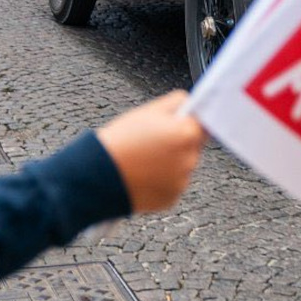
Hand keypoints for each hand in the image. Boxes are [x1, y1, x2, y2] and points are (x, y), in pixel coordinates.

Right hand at [96, 91, 205, 212]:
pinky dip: (162, 180)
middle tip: (152, 142)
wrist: (99, 173)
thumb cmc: (121, 140)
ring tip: (144, 159)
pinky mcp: (171, 198)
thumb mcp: (148, 110)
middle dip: (177, 143)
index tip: (174, 125)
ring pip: (182, 167)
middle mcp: (189, 159)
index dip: (186, 123)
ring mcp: (181, 181)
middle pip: (192, 147)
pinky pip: (172, 185)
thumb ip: (176, 102)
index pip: (201, 124)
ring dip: (170, 163)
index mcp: (186, 134)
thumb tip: (189, 103)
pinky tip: (144, 173)